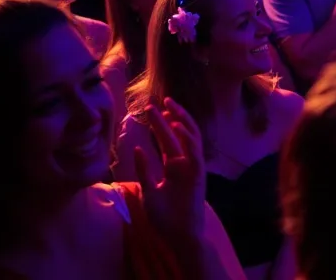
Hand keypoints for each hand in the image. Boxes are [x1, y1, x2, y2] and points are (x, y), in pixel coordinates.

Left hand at [134, 99, 204, 240]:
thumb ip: (144, 170)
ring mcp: (192, 167)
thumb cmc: (164, 216)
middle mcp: (184, 163)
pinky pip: (195, 152)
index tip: (151, 109)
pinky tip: (179, 126)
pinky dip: (189, 139)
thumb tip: (138, 148)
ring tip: (170, 106)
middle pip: (178, 134)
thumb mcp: (148, 190)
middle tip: (158, 101)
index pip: (167, 139)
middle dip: (169, 117)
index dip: (160, 124)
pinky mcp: (198, 174)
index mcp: (173, 166)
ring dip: (182, 121)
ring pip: (191, 138)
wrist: (178, 234)